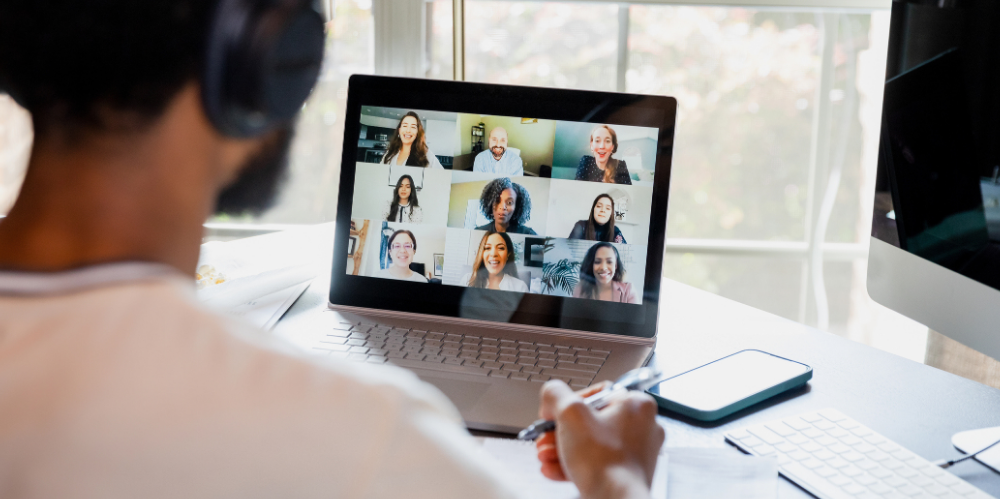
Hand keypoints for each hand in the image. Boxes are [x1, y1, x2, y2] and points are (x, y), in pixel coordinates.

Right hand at [535, 380, 663, 498]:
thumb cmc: (603, 460)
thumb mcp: (569, 413)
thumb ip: (555, 394)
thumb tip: (551, 393)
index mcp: (637, 404)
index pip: (596, 393)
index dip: (568, 403)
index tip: (555, 414)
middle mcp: (643, 426)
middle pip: (591, 421)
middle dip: (561, 432)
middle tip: (547, 438)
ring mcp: (637, 452)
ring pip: (592, 444)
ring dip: (563, 449)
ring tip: (546, 456)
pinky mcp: (629, 472)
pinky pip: (598, 463)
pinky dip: (575, 464)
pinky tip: (555, 469)